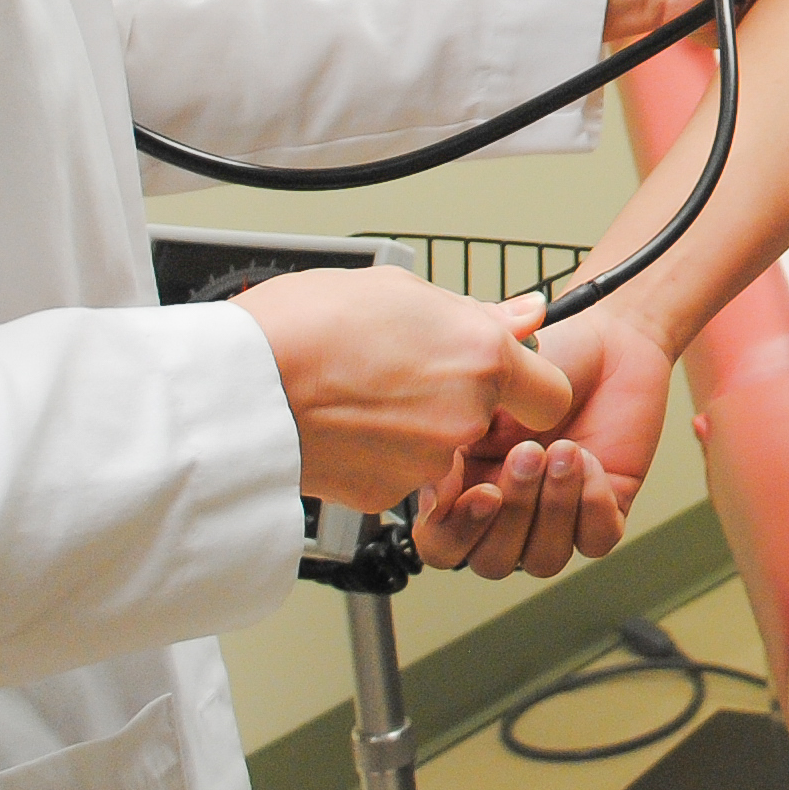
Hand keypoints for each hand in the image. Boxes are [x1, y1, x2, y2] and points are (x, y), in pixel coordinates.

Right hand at [226, 271, 572, 513]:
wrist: (237, 389)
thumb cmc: (304, 327)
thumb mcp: (398, 291)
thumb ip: (476, 313)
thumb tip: (526, 314)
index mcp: (481, 361)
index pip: (551, 396)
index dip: (527, 386)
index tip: (503, 375)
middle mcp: (463, 420)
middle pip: (489, 422)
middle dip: (459, 402)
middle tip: (405, 372)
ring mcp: (424, 465)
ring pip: (442, 450)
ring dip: (415, 428)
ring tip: (362, 393)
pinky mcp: (383, 498)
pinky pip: (398, 474)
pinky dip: (378, 455)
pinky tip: (343, 423)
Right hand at [411, 304, 672, 578]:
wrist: (608, 340)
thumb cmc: (545, 359)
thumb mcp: (486, 393)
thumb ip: (454, 442)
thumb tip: (434, 494)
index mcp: (465, 488)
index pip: (443, 545)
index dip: (457, 532)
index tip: (483, 492)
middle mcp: (507, 511)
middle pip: (493, 562)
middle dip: (513, 513)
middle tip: (529, 453)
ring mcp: (555, 515)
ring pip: (544, 559)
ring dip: (553, 507)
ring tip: (566, 450)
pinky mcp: (604, 509)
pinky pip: (595, 540)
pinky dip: (592, 505)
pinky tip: (591, 460)